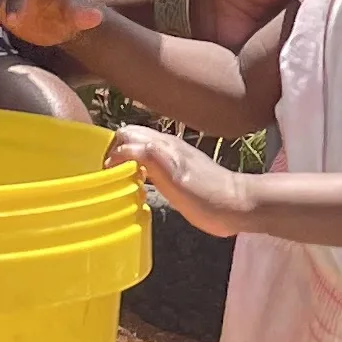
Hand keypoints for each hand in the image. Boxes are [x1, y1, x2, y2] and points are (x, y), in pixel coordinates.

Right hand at [106, 125, 251, 235]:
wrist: (239, 205)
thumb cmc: (208, 198)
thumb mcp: (177, 181)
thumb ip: (151, 160)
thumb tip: (122, 149)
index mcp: (162, 145)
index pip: (123, 135)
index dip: (108, 150)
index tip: (102, 173)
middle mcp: (166, 145)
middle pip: (127, 137)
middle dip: (112, 150)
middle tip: (106, 176)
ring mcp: (172, 155)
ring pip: (137, 147)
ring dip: (123, 158)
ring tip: (117, 180)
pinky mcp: (177, 168)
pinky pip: (148, 159)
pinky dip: (136, 166)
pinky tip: (138, 184)